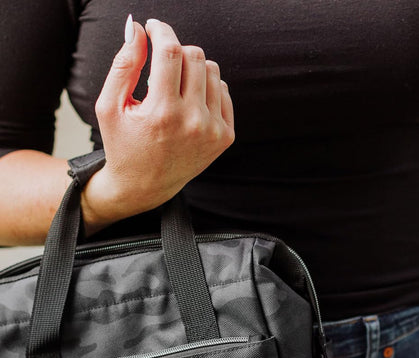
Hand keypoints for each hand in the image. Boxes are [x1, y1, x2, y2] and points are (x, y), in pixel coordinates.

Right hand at [82, 18, 234, 229]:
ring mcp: (213, 131)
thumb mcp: (110, 105)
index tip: (153, 27)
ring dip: (192, 67)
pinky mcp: (225, 137)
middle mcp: (193, 122)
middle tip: (160, 60)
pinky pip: (223, 90)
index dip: (161, 30)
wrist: (145, 186)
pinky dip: (206, 87)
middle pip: (194, 56)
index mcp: (163, 113)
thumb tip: (137, 27)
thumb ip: (123, 63)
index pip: (171, 52)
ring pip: (212, 70)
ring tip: (174, 84)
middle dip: (175, 49)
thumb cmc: (123, 144)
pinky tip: (189, 100)